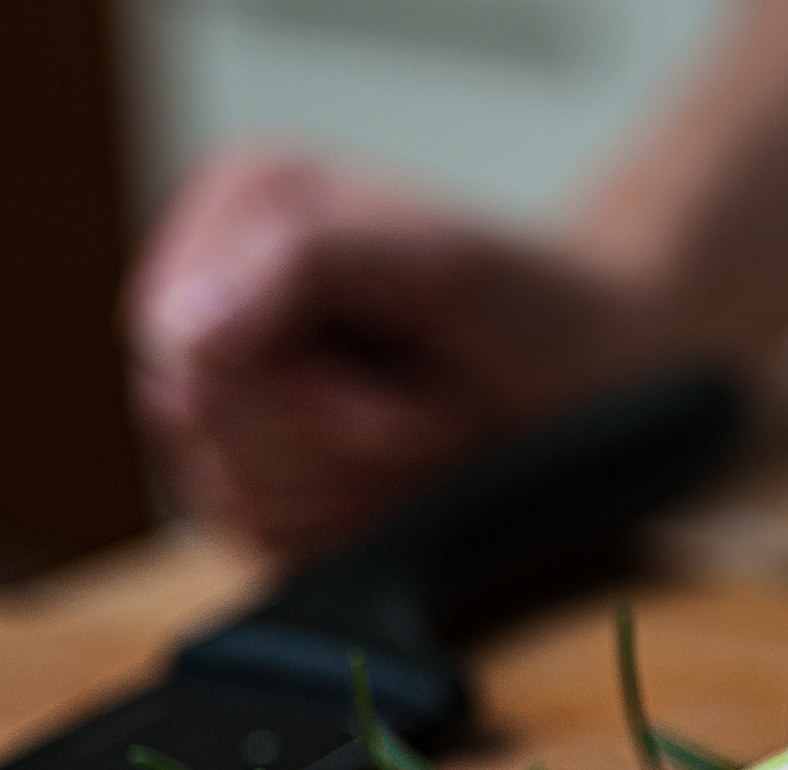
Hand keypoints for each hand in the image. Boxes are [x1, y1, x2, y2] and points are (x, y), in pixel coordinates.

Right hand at [129, 147, 660, 559]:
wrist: (605, 383)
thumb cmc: (536, 306)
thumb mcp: (434, 261)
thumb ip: (301, 266)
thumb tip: (186, 330)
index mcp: (238, 209)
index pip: (182, 339)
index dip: (295, 388)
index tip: (408, 367)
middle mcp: (215, 299)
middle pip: (202, 424)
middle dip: (343, 437)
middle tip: (438, 408)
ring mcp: (231, 398)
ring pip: (235, 494)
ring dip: (360, 487)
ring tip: (433, 436)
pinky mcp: (260, 480)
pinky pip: (266, 541)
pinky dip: (356, 526)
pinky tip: (411, 484)